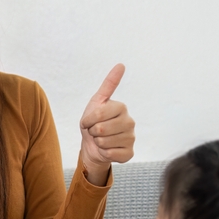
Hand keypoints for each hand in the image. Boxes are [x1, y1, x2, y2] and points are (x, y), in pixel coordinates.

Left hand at [79, 64, 134, 184]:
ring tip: (101, 139)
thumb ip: (109, 84)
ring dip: (98, 142)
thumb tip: (121, 64)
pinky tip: (107, 149)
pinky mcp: (129, 153)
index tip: (88, 121)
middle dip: (93, 132)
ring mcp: (131, 138)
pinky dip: (104, 153)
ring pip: (105, 142)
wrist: (92, 146)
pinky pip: (111, 154)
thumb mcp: (97, 102)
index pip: (98, 114)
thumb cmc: (93, 123)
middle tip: (96, 131)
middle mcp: (130, 121)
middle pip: (101, 129)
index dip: (87, 120)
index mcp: (121, 107)